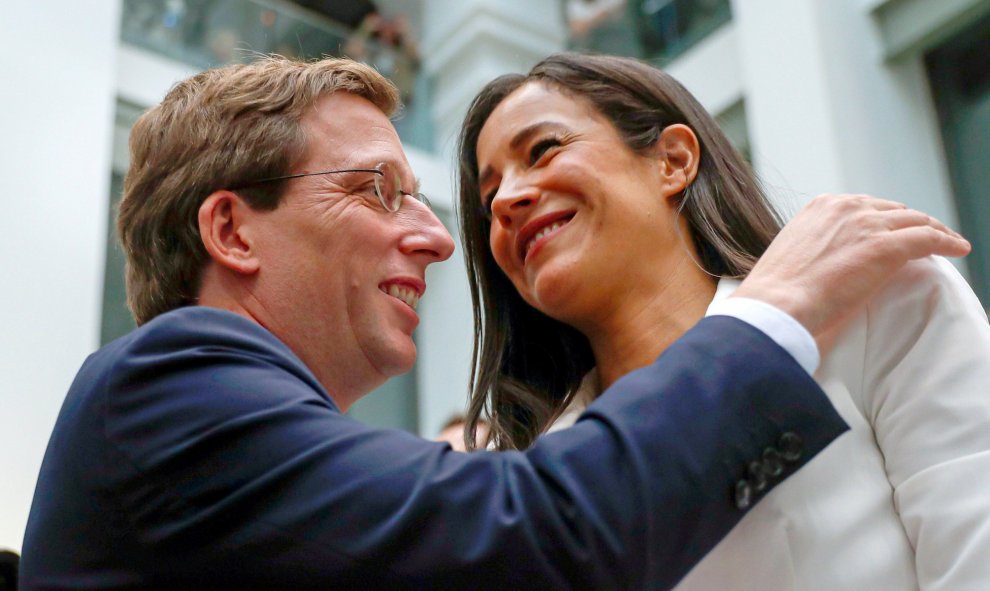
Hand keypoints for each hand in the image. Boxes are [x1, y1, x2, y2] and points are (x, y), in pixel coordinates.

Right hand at [734, 194, 969, 342]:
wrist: (776, 304)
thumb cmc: (778, 293)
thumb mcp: (795, 254)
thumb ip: (818, 247)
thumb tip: (831, 262)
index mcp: (821, 206)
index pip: (866, 206)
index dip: (886, 220)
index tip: (895, 232)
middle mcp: (847, 207)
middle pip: (895, 210)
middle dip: (912, 224)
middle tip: (925, 240)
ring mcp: (868, 225)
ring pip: (917, 220)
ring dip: (935, 231)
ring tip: (948, 243)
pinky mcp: (887, 247)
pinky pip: (929, 238)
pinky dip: (948, 242)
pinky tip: (958, 249)